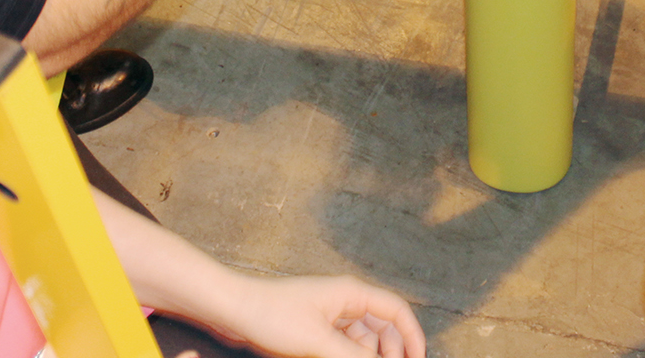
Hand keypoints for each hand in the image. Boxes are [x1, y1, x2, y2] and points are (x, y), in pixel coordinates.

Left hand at [202, 273, 427, 357]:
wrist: (232, 311)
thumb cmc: (271, 315)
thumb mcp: (318, 342)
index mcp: (351, 293)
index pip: (397, 310)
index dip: (412, 336)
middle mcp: (345, 302)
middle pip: (383, 328)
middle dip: (391, 351)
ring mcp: (330, 316)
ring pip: (364, 341)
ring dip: (370, 356)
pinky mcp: (315, 330)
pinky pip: (344, 346)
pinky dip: (351, 357)